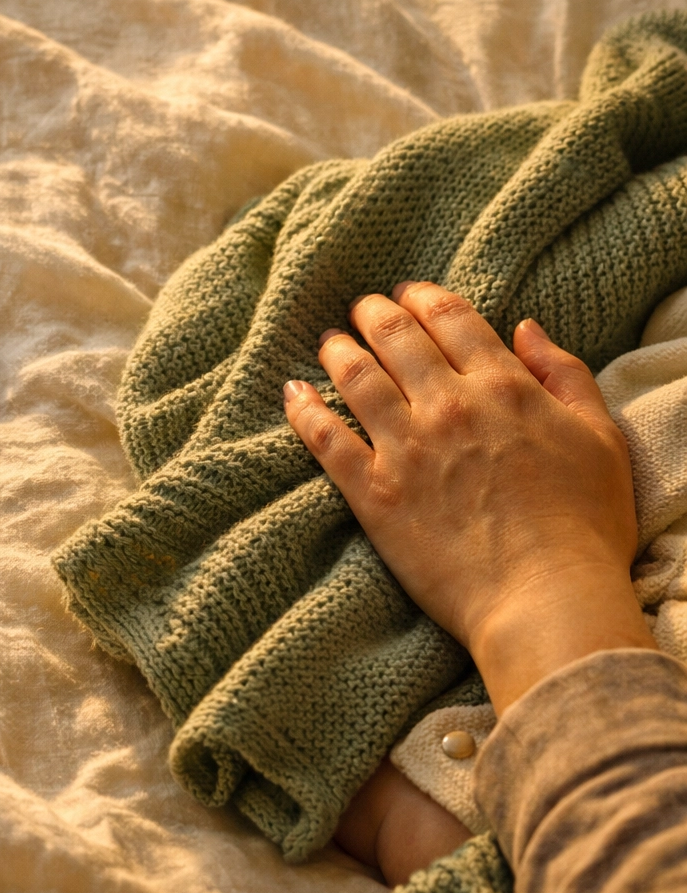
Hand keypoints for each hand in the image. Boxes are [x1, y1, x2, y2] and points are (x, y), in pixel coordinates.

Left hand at [284, 281, 655, 712]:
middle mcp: (447, 406)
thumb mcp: (601, 437)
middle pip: (395, 338)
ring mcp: (405, 448)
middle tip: (362, 309)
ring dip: (337, 351)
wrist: (547, 599)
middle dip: (373, 314)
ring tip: (328, 342)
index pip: (450, 319)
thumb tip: (526, 328)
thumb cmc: (584, 525)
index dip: (422, 298)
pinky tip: (292, 392)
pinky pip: (326, 439)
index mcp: (502, 387)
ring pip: (356, 378)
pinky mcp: (373, 493)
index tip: (406, 293)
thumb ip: (564, 374)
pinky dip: (304, 411)